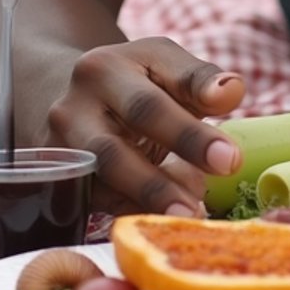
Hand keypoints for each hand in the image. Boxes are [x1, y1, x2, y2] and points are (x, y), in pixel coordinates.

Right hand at [46, 37, 244, 214]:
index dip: (193, 133)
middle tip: (218, 184)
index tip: (231, 158)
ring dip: (151, 199)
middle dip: (171, 166)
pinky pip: (96, 202)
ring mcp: (60, 148)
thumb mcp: (162, 66)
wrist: (72, 99)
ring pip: (105, 176)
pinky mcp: (57, 182)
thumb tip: (232, 91)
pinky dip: (132, 212)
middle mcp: (74, 106)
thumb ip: (198, 79)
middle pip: (121, 143)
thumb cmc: (133, 83)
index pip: (153, 102)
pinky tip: (162, 223)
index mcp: (105, 68)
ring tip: (191, 214)